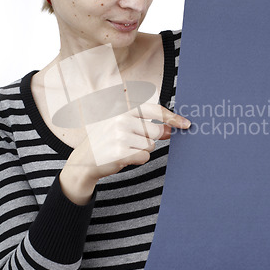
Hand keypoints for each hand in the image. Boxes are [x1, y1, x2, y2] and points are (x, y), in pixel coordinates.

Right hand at [59, 103, 190, 203]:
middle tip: (132, 142)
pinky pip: (144, 157)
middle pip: (156, 131)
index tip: (186, 124)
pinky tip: (122, 158)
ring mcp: (120, 135)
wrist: (84, 161)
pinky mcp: (120, 152)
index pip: (154, 110)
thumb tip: (171, 130)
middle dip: (150, 139)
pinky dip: (137, 160)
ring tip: (124, 149)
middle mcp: (121, 118)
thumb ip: (146, 126)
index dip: (172, 117)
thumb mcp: (122, 127)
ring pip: (150, 146)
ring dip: (141, 151)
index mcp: (122, 108)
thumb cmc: (106, 141)